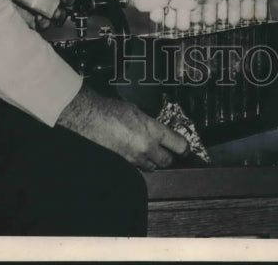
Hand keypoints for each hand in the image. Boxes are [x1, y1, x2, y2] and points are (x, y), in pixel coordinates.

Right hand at [57, 86, 188, 170]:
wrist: (90, 118)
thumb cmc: (111, 110)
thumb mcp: (137, 110)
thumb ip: (150, 123)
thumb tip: (156, 128)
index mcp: (153, 131)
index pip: (178, 145)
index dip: (185, 147)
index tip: (186, 148)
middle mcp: (146, 147)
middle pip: (167, 161)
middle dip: (170, 157)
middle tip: (170, 151)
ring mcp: (134, 158)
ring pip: (152, 167)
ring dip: (154, 161)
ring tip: (151, 152)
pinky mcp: (124, 164)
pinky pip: (138, 168)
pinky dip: (140, 163)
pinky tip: (136, 153)